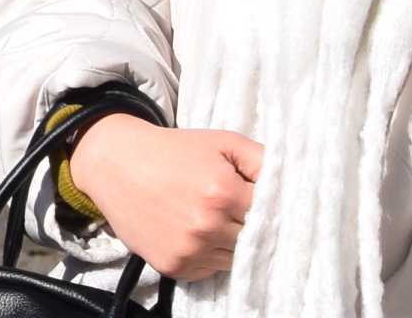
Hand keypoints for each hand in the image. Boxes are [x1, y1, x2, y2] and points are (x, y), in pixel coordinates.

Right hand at [67, 112, 259, 282]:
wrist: (116, 163)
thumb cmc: (174, 151)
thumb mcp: (222, 142)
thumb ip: (263, 160)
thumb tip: (296, 184)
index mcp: (223, 192)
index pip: (271, 215)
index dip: (268, 207)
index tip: (259, 202)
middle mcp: (207, 225)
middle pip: (254, 240)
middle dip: (250, 226)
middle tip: (234, 209)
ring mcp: (189, 250)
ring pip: (235, 260)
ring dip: (231, 244)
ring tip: (212, 218)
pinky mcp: (173, 266)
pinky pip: (210, 270)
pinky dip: (209, 256)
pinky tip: (194, 231)